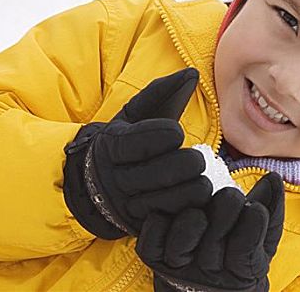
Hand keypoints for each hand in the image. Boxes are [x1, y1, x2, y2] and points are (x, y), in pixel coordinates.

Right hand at [63, 68, 212, 238]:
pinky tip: (196, 197)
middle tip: (197, 159)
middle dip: (184, 165)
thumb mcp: (134, 115)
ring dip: (191, 188)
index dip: (159, 136)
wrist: (97, 182)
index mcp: (110, 147)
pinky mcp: (139, 226)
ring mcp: (125, 206)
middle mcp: (114, 178)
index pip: (134, 142)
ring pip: (165, 201)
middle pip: (155, 174)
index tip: (176, 133)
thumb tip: (191, 73)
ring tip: (201, 178)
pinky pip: (169, 220)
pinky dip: (187, 209)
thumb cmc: (126, 141)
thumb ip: (159, 93)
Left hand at [135, 172, 284, 291]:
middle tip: (230, 196)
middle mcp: (207, 273)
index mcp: (239, 271)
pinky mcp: (153, 257)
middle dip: (224, 212)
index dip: (252, 224)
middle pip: (213, 241)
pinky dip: (160, 220)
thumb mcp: (261, 235)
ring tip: (202, 203)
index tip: (255, 207)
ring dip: (194, 217)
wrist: (199, 283)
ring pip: (182, 242)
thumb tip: (273, 177)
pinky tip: (172, 205)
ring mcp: (178, 267)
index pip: (245, 250)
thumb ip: (271, 209)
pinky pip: (153, 237)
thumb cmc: (236, 251)